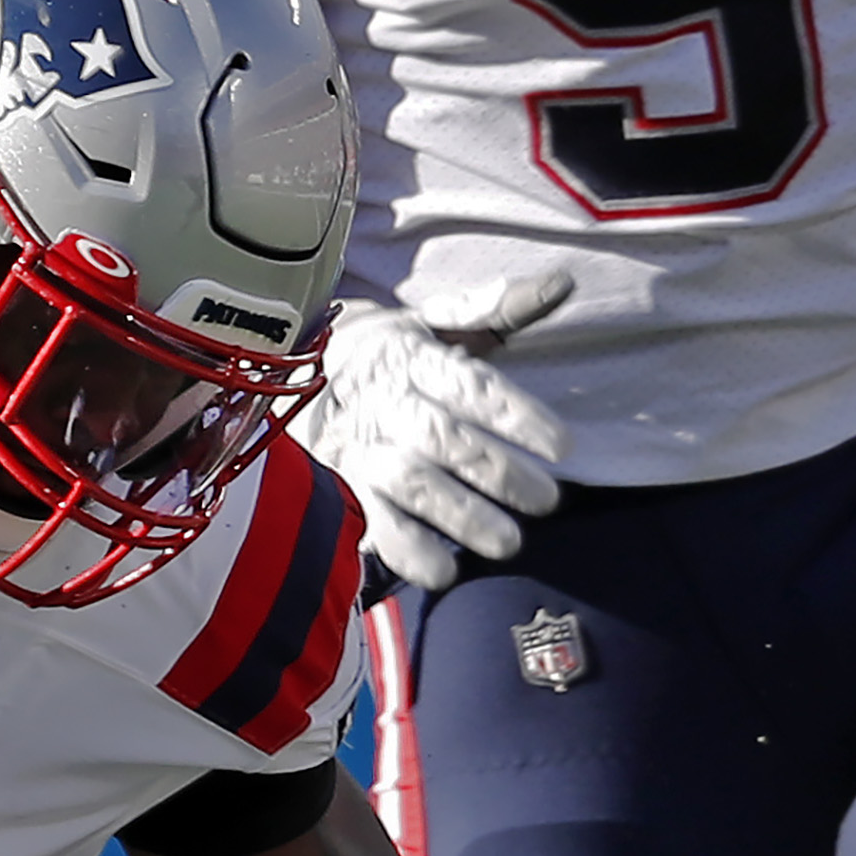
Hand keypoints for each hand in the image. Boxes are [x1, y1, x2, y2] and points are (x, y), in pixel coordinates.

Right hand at [292, 273, 574, 590]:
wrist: (292, 373)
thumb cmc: (387, 351)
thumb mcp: (434, 319)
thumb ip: (497, 308)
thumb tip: (563, 284)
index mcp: (412, 358)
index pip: (470, 386)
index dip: (516, 416)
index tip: (563, 446)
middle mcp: (384, 403)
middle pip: (445, 440)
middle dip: (498, 473)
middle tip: (546, 501)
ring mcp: (359, 448)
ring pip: (412, 483)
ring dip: (461, 516)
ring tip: (508, 543)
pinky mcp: (339, 487)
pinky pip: (371, 521)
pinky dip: (405, 549)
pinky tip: (442, 571)